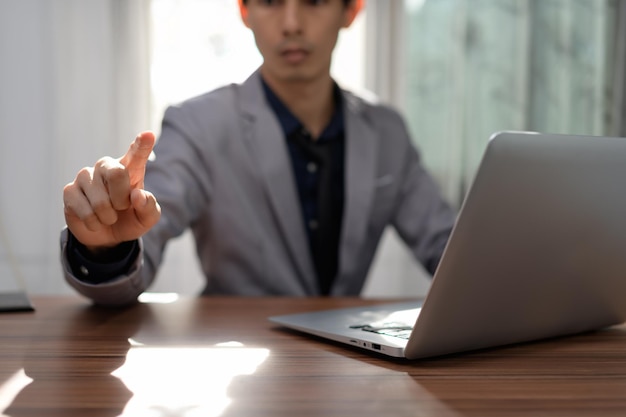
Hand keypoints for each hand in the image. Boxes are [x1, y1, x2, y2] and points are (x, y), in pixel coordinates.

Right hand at [63, 132, 160, 252]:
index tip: (148, 135)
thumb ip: (148, 207)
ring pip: (100, 201)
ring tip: (108, 216)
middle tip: (121, 208)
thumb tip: (137, 195)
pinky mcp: (69, 190)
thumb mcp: (147, 218)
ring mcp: (85, 176)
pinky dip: (94, 223)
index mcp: (130, 168)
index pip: (136, 153)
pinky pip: (85, 211)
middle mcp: (106, 167)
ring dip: (108, 217)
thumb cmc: (130, 219)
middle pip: (116, 173)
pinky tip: (94, 220)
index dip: (142, 145)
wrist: (107, 236)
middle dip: (122, 200)